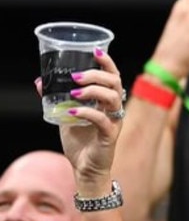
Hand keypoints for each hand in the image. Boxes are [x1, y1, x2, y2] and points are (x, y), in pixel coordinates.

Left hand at [46, 49, 124, 188]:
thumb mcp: (65, 115)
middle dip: (96, 75)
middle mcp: (114, 109)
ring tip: (73, 93)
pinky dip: (87, 113)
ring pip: (113, 98)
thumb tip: (39, 81)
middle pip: (115, 83)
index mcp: (107, 102)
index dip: (107, 62)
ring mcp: (114, 122)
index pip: (113, 76)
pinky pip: (102, 120)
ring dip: (93, 91)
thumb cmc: (80, 143)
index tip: (95, 51)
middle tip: (76, 76)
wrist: (85, 169)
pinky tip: (71, 113)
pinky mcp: (109, 135)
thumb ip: (57, 99)